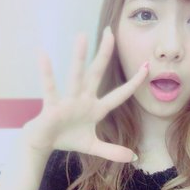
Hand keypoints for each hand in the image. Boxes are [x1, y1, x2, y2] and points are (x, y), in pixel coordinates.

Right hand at [22, 27, 148, 162]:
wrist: (43, 143)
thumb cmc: (67, 137)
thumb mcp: (93, 146)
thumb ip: (112, 151)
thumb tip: (134, 157)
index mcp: (96, 108)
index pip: (119, 94)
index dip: (134, 83)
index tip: (147, 67)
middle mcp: (83, 98)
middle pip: (97, 73)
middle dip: (104, 53)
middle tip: (110, 32)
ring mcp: (68, 100)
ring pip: (76, 75)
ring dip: (78, 57)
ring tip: (81, 36)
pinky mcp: (53, 105)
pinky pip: (50, 87)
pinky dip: (46, 72)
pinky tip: (43, 55)